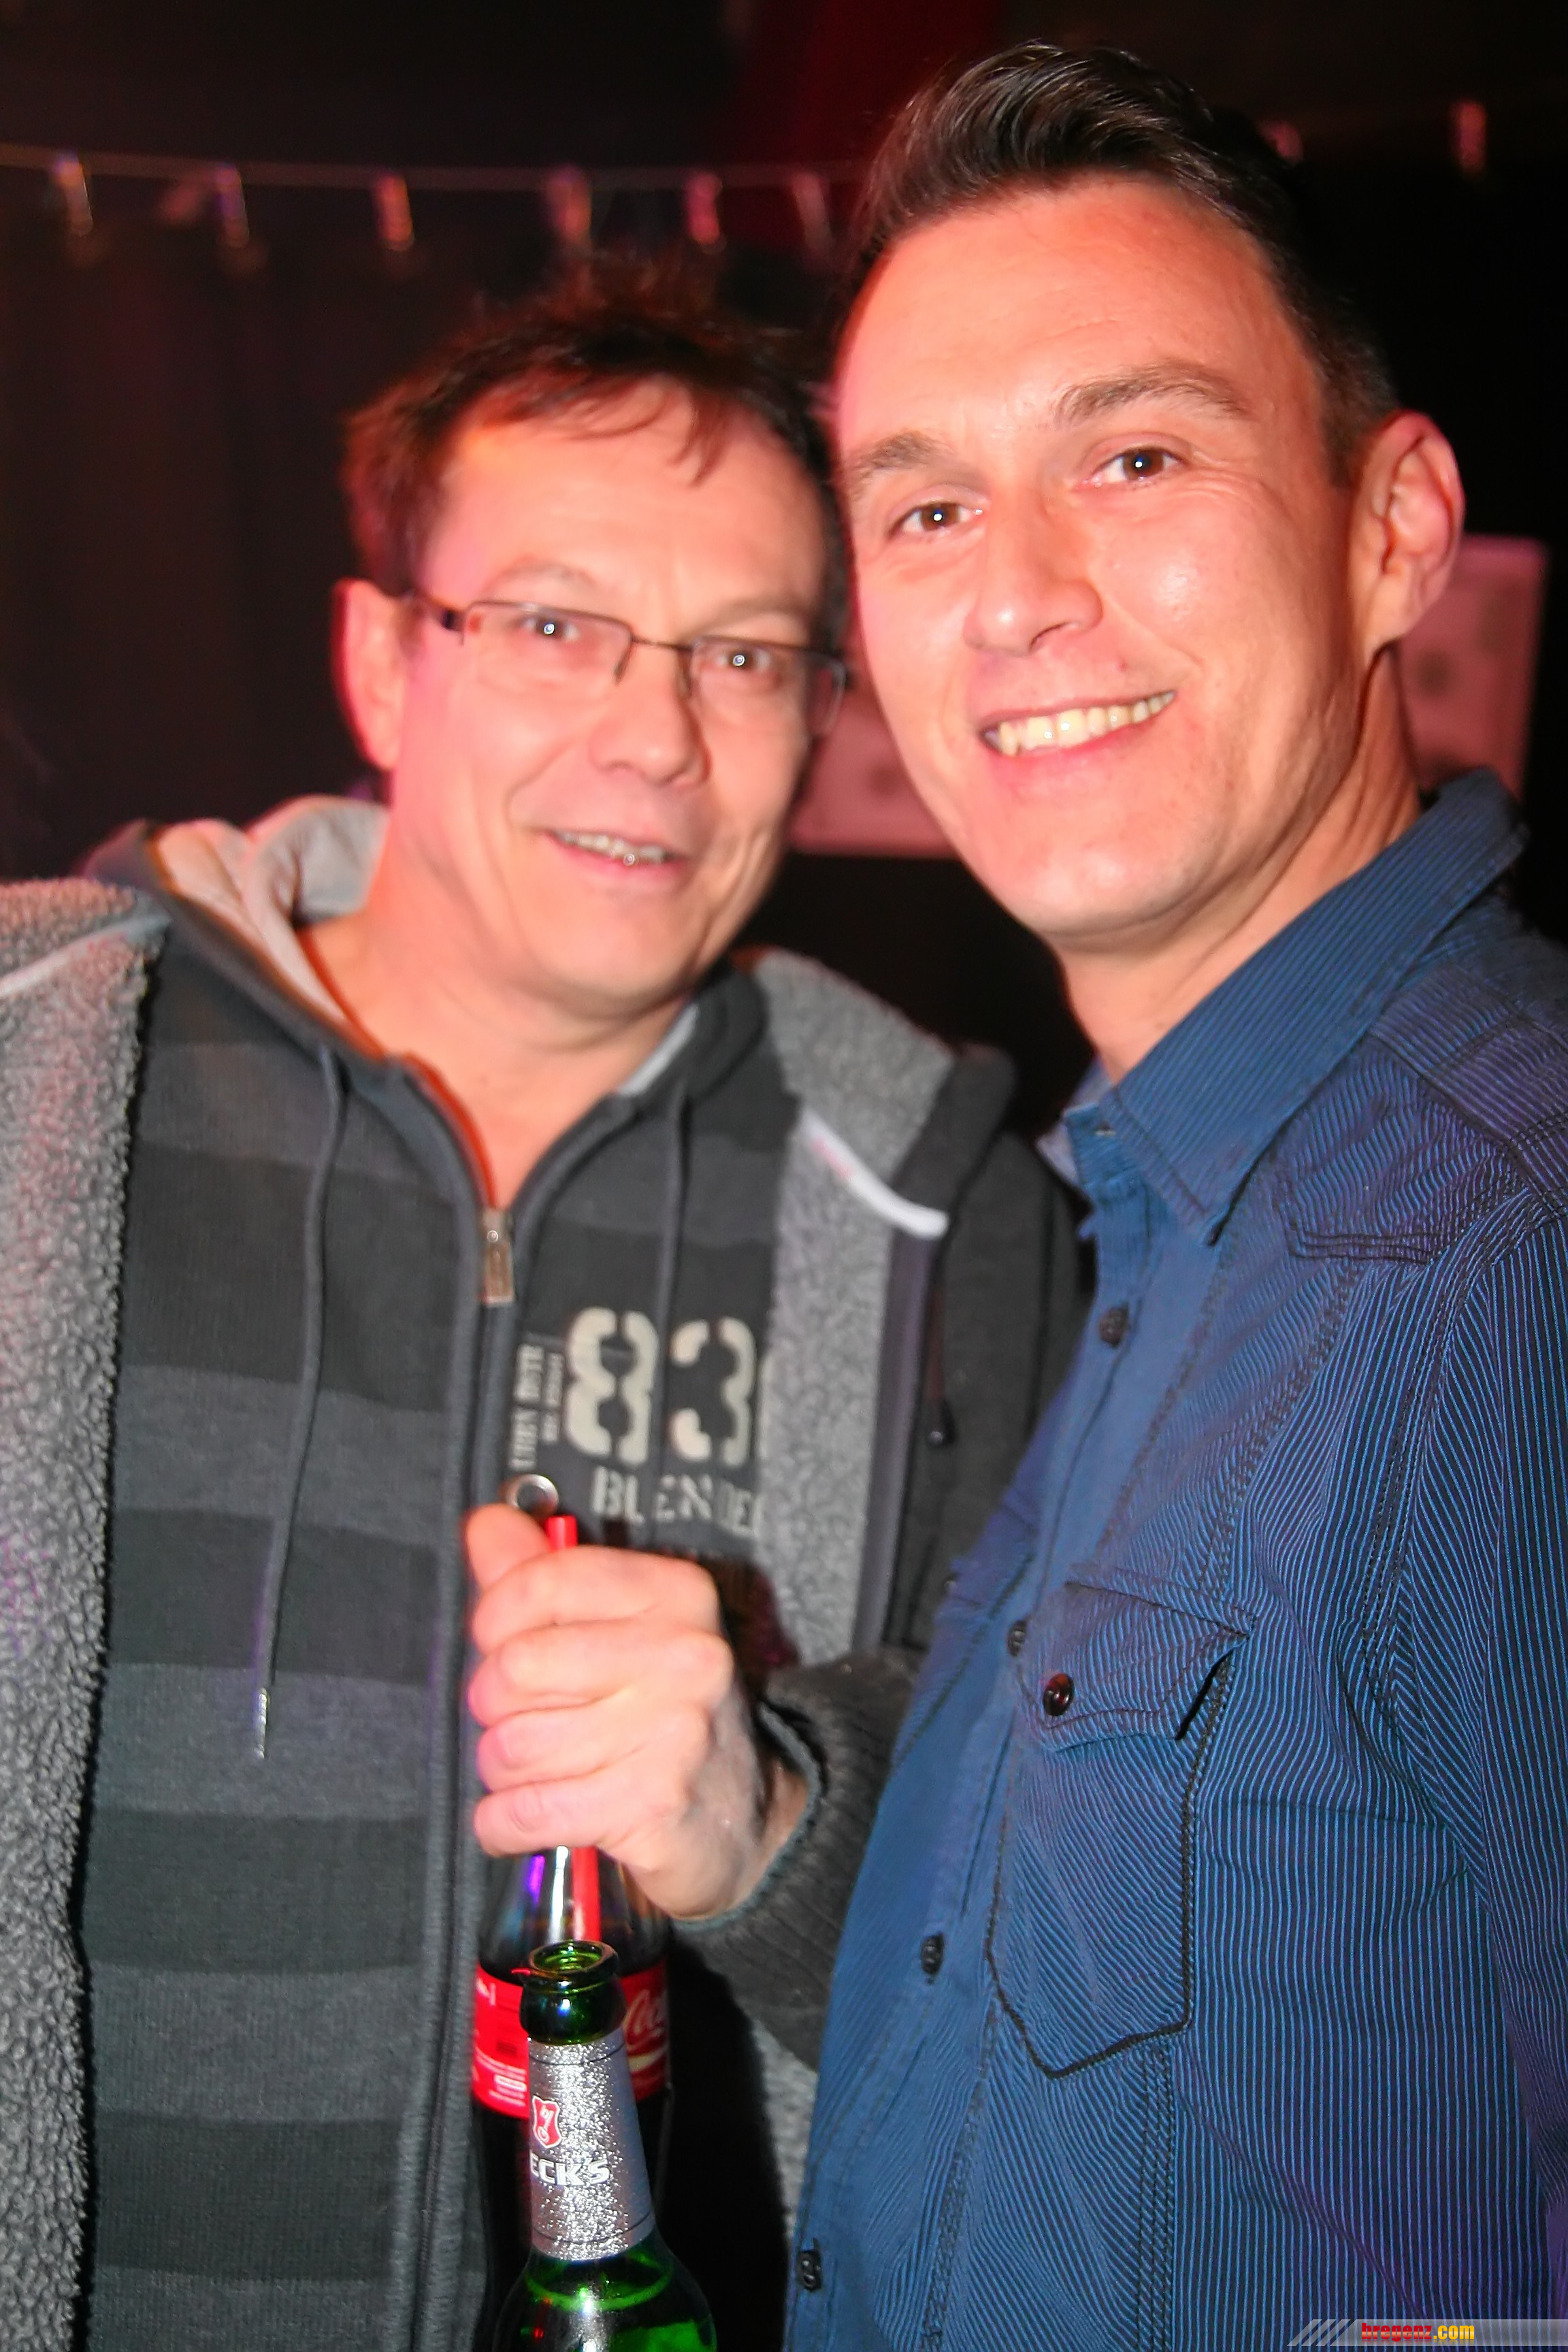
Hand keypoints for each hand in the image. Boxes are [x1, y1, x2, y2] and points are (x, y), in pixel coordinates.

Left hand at [465, 1505, 807, 1918]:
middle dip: (493, 1704)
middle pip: (514, 1667)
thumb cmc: (660, 1711)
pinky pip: (523, 1811)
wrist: (741, 1815)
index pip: (541, 1582)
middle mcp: (684, 1654)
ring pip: (511, 1746)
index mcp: (674, 1593)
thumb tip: (485, 1523)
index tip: (497, 1642)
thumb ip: (542, 1572)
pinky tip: (519, 1816)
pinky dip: (501, 1823)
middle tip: (519, 1716)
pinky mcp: (651, 1805)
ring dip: (501, 1768)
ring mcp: (674, 1732)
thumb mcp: (616, 1626)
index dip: (493, 1618)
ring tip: (535, 1767)